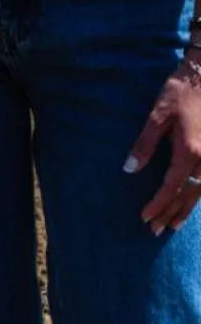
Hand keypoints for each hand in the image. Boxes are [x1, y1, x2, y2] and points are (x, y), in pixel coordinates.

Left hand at [124, 48, 200, 234]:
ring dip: (187, 208)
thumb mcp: (157, 116)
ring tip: (174, 224)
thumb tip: (130, 170)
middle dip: (171, 213)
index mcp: (189, 150)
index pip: (171, 187)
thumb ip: (144, 144)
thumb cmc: (180, 92)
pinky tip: (192, 201)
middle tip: (156, 231)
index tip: (144, 218)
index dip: (158, 204)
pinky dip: (198, 193)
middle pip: (188, 194)